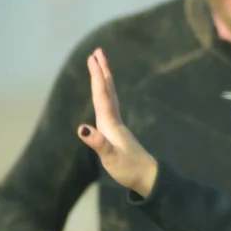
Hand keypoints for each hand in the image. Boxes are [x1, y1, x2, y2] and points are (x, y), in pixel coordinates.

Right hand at [73, 48, 158, 194]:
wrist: (148, 178)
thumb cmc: (129, 169)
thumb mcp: (111, 158)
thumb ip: (98, 143)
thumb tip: (82, 129)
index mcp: (110, 123)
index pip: (101, 95)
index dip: (96, 76)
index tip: (92, 58)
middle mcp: (114, 120)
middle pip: (108, 90)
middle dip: (102, 70)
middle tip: (97, 51)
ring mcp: (117, 125)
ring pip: (110, 96)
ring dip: (104, 80)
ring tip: (100, 66)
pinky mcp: (117, 132)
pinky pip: (110, 106)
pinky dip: (105, 95)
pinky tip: (103, 96)